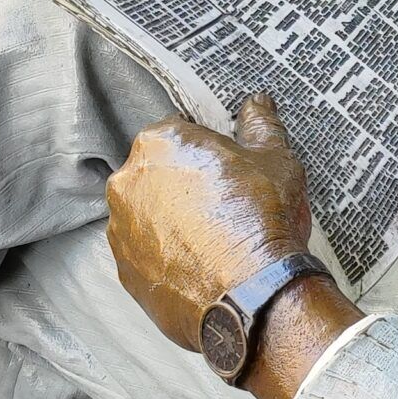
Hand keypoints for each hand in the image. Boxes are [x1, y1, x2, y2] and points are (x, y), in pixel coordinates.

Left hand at [105, 96, 358, 398]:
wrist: (255, 297)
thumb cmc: (264, 219)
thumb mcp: (276, 160)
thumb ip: (261, 124)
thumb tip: (258, 101)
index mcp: (159, 142)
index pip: (180, 132)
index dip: (208, 151)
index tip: (229, 172)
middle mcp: (127, 181)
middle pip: (157, 173)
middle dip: (183, 185)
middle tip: (224, 207)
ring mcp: (121, 229)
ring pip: (147, 214)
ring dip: (170, 221)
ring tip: (213, 242)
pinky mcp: (124, 271)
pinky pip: (144, 255)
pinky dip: (165, 258)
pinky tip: (200, 267)